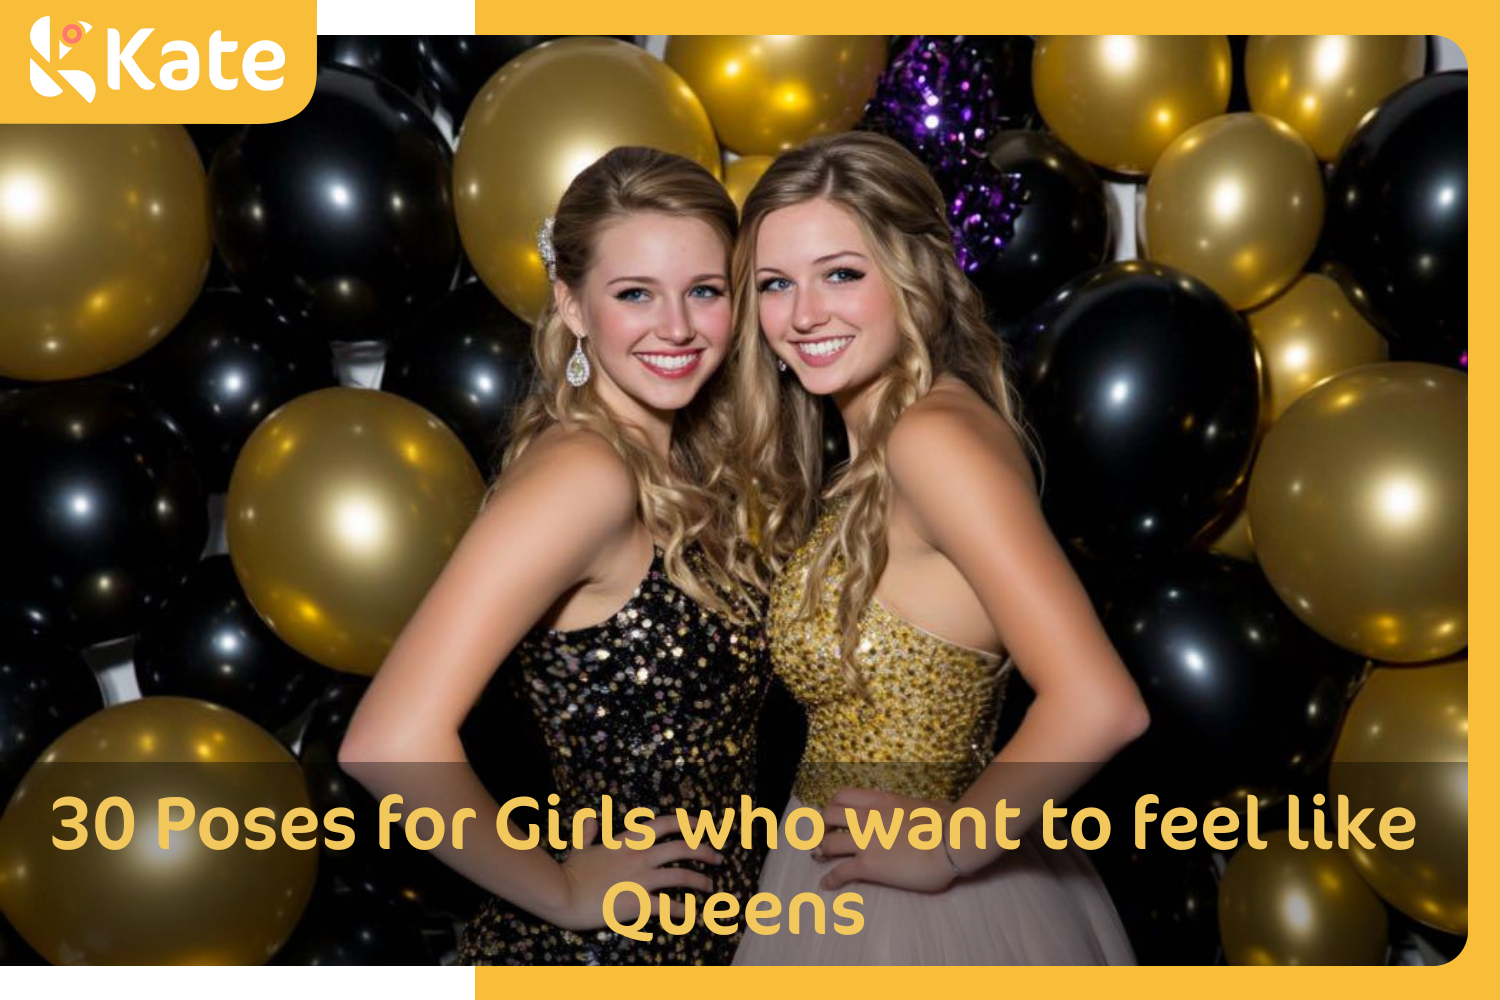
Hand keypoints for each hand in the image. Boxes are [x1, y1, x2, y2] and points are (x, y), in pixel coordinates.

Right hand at [547, 815, 722, 930]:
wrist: (561, 894)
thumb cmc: (569, 872)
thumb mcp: (580, 846)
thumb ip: (589, 831)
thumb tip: (591, 817)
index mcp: (628, 840)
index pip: (664, 823)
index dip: (686, 822)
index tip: (702, 825)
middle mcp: (639, 855)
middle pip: (681, 847)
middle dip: (704, 851)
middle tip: (718, 858)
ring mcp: (640, 878)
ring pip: (681, 875)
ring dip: (700, 881)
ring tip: (710, 886)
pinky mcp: (638, 903)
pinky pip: (668, 907)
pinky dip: (684, 911)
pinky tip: (693, 915)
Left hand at [815, 787, 958, 893]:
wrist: (951, 841)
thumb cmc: (948, 822)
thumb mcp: (929, 804)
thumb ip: (920, 808)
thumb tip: (934, 809)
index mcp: (881, 800)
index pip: (844, 795)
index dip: (835, 805)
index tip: (836, 814)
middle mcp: (866, 817)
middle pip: (829, 815)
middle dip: (823, 825)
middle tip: (825, 834)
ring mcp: (865, 841)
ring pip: (828, 843)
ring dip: (821, 850)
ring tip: (819, 856)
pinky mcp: (868, 865)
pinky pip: (840, 872)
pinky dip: (830, 879)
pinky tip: (826, 885)